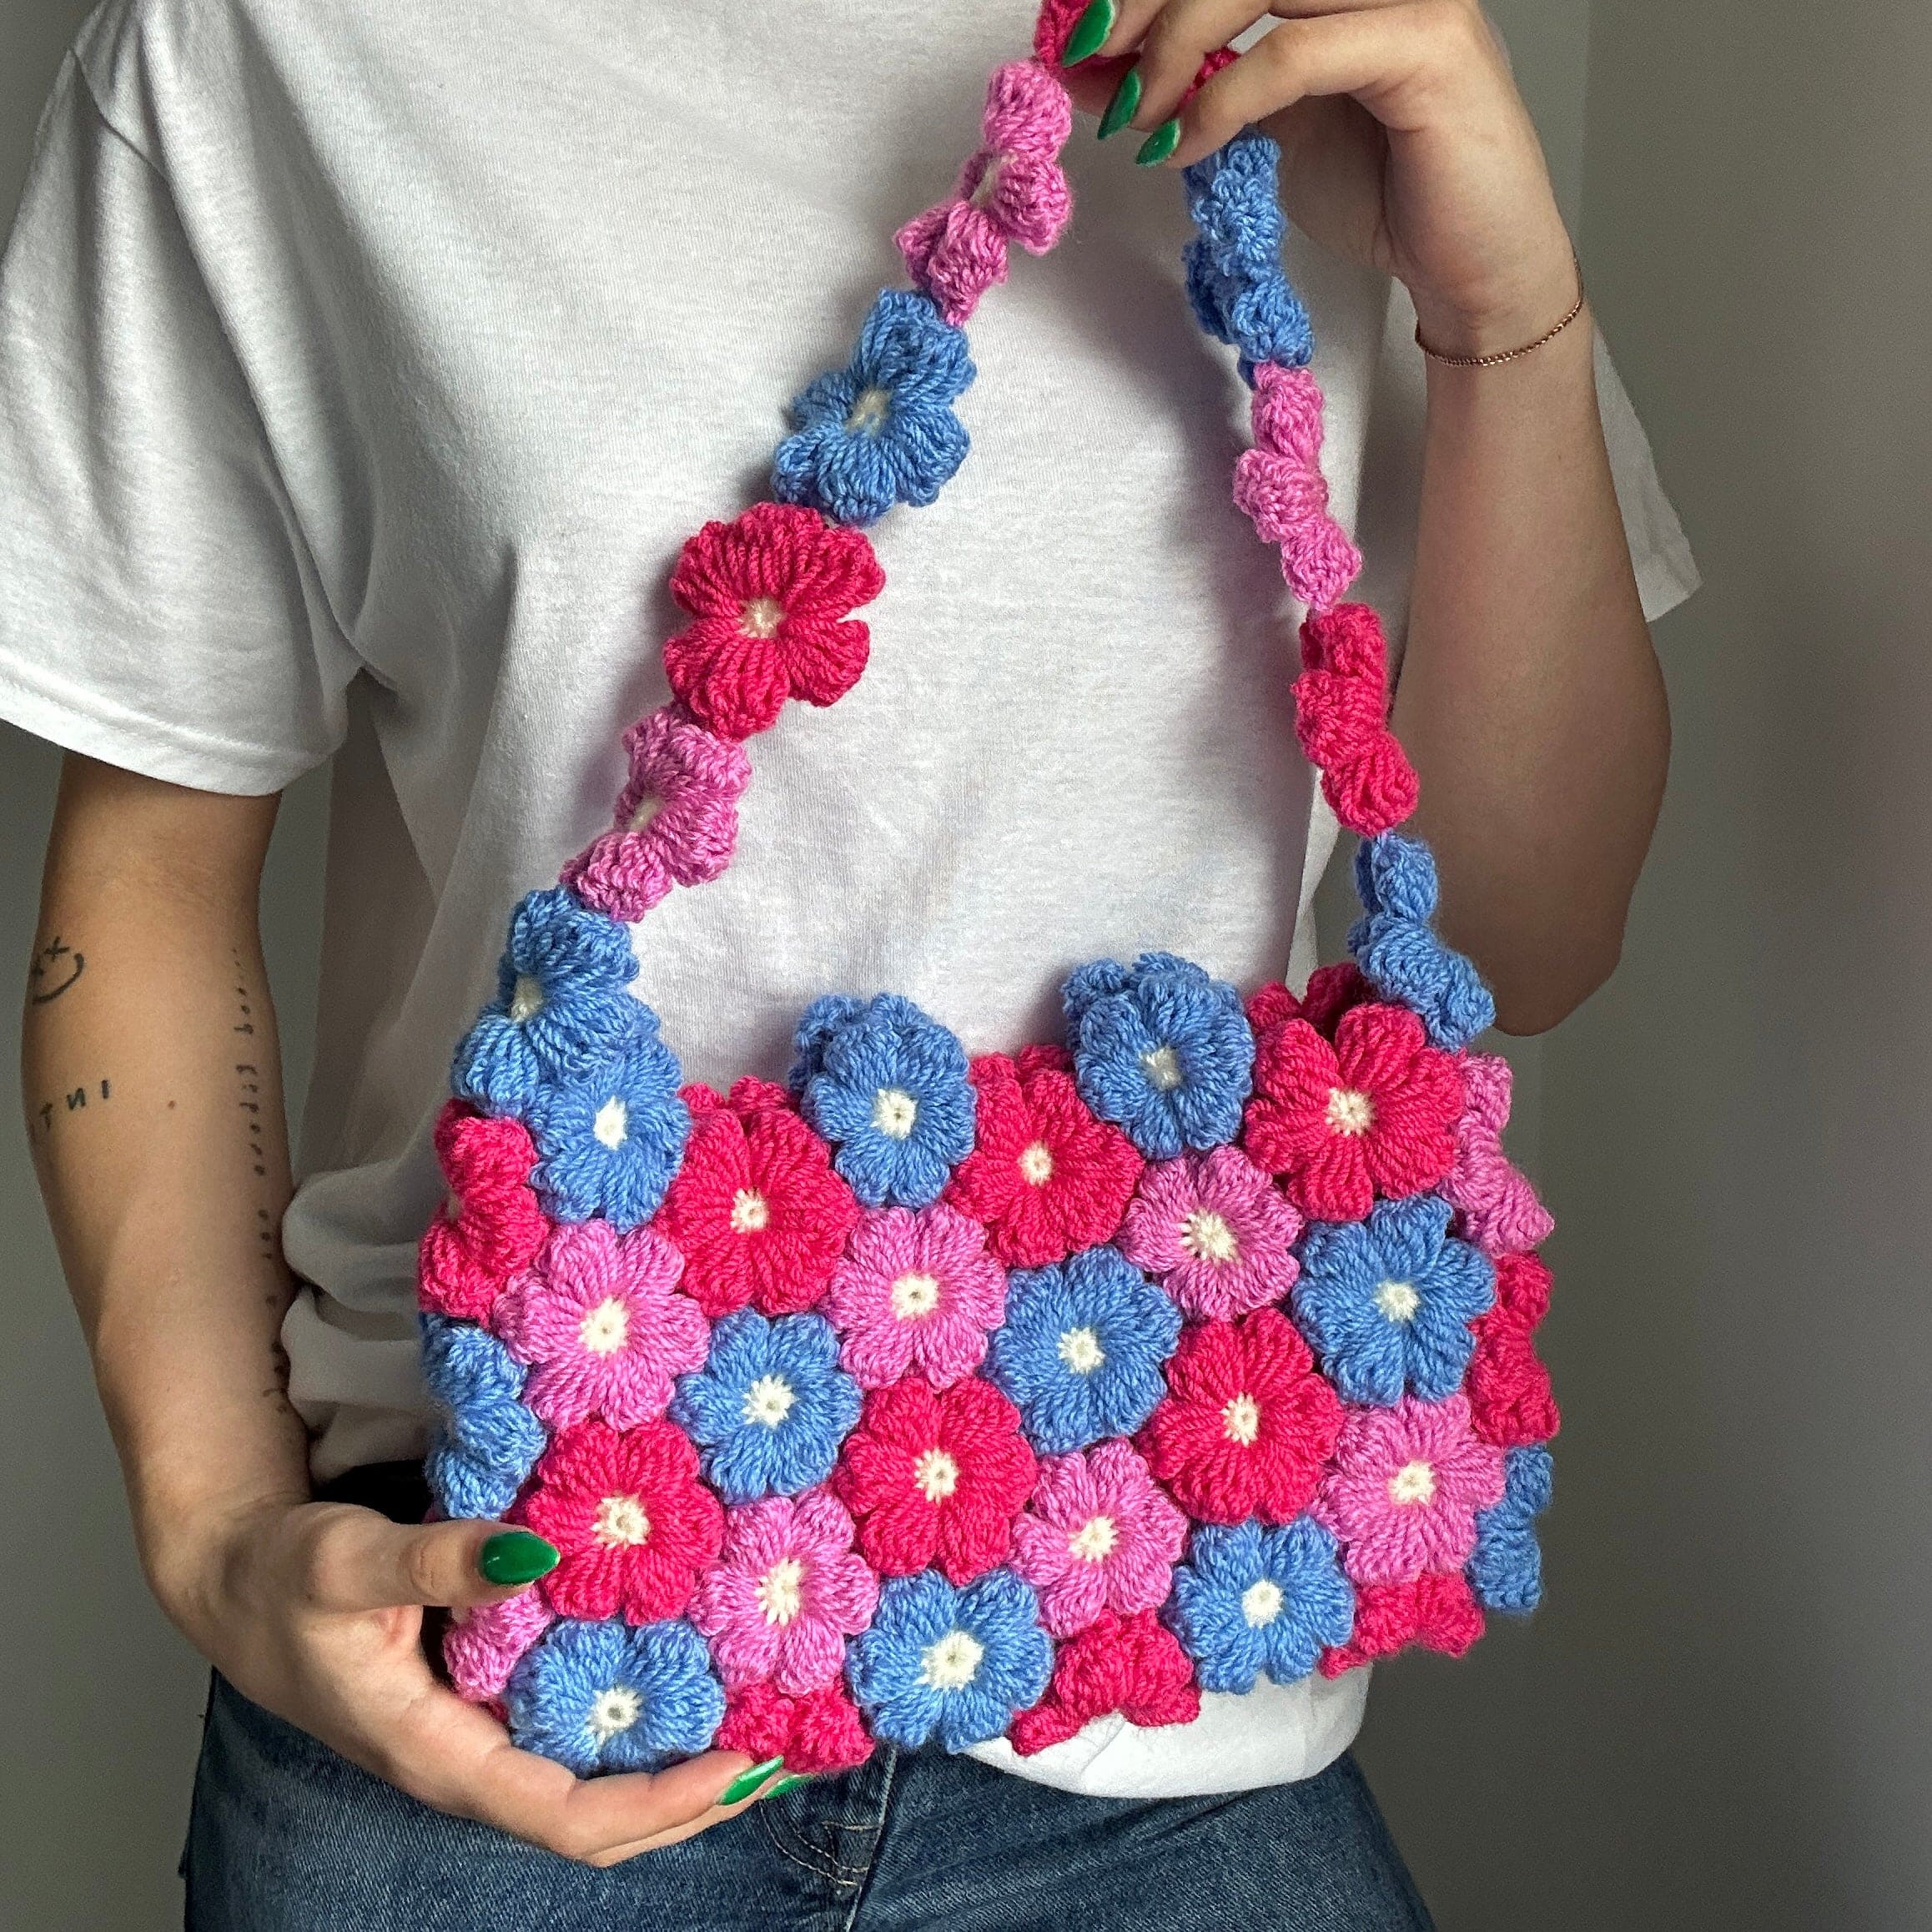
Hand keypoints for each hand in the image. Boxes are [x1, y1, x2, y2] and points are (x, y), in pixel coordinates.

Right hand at [155, 1497, 778, 1864]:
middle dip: (697, 1801)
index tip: (739, 1765)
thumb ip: (433, 1559)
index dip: (660, 1803)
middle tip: (789, 1754)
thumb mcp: (346, 1559)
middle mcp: (471, 1762)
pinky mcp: (486, 1705)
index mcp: (439, 1755)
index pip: (567, 1815)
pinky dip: (643, 1727)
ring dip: (681, 1771)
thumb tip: (529, 1551)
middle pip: (601, 1823)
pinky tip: (692, 1679)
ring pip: (596, 1787)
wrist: (234, 1578)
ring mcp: (481, 1739)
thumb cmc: (280, 1577)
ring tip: (768, 1726)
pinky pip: (577, 1740)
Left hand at [1061, 0, 1578, 357]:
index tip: (1077, 31)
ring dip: (1174, 46)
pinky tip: (1181, 148)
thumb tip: (1102, 68)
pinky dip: (1221, 100)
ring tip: (1135, 117)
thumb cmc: (1386, 195)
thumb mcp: (1266, 127)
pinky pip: (1295, 54)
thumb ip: (1199, 84)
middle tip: (1087, 58)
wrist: (1470, 268)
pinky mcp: (1429, 45)